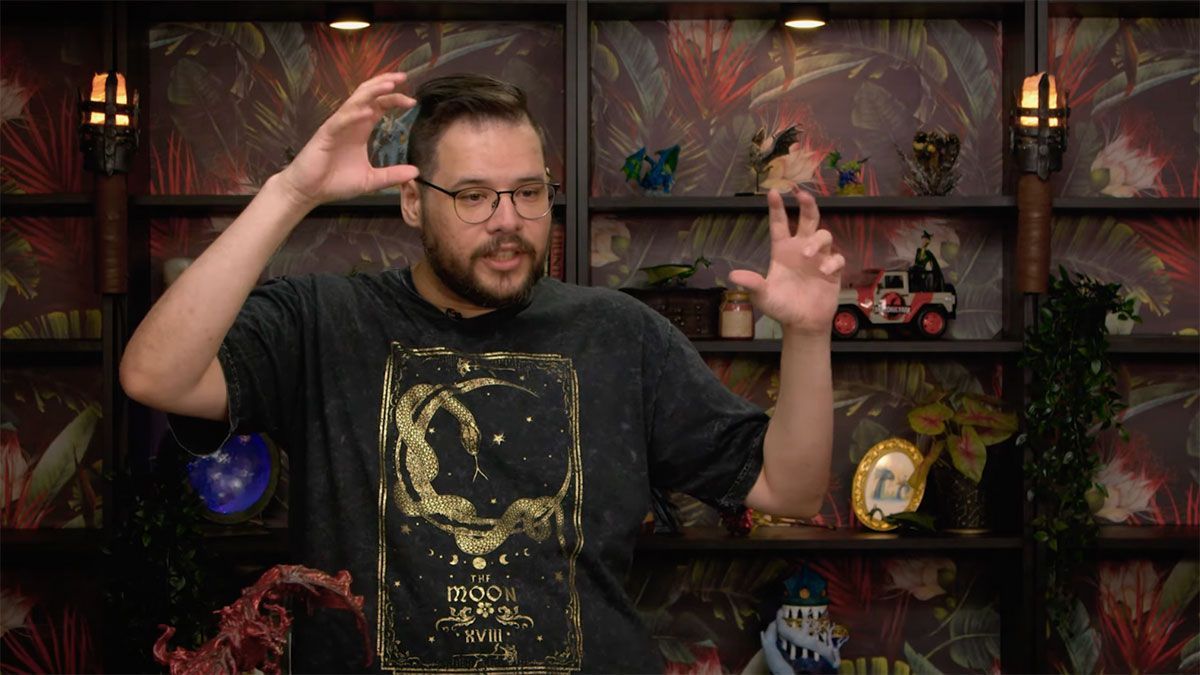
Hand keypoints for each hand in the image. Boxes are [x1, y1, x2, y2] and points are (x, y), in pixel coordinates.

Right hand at [277, 72, 419, 209]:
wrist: (310, 191)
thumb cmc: (336, 182)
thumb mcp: (370, 180)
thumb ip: (392, 175)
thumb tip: (416, 172)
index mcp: (361, 129)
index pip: (379, 105)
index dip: (394, 99)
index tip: (412, 101)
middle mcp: (350, 123)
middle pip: (368, 95)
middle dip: (384, 84)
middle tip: (402, 77)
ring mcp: (337, 126)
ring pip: (355, 101)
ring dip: (372, 92)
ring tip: (389, 85)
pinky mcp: (325, 135)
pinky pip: (340, 120)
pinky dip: (354, 115)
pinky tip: (367, 112)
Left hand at [728, 188, 844, 335]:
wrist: (802, 323)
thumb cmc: (780, 306)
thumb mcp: (762, 296)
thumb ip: (752, 284)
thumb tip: (733, 275)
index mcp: (782, 250)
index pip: (780, 224)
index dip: (777, 208)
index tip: (774, 192)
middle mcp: (801, 249)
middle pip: (807, 219)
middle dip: (807, 205)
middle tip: (802, 195)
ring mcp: (819, 258)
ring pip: (824, 235)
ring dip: (817, 240)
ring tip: (808, 254)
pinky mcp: (833, 270)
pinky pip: (837, 257)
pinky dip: (832, 261)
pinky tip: (824, 271)